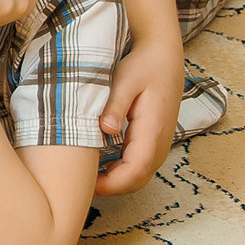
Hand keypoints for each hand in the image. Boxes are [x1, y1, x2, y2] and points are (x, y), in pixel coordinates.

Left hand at [95, 39, 183, 194]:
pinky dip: (121, 173)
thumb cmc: (142, 66)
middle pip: (138, 180)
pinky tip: (99, 167)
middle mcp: (160, 141)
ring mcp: (160, 143)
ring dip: (116, 182)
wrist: (163, 57)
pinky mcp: (155, 140)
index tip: (89, 185)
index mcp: (153, 129)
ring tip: (86, 178)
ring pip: (140, 176)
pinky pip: (140, 166)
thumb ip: (115, 105)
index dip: (113, 183)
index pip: (136, 169)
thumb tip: (106, 129)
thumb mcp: (125, 79)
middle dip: (111, 188)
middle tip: (80, 185)